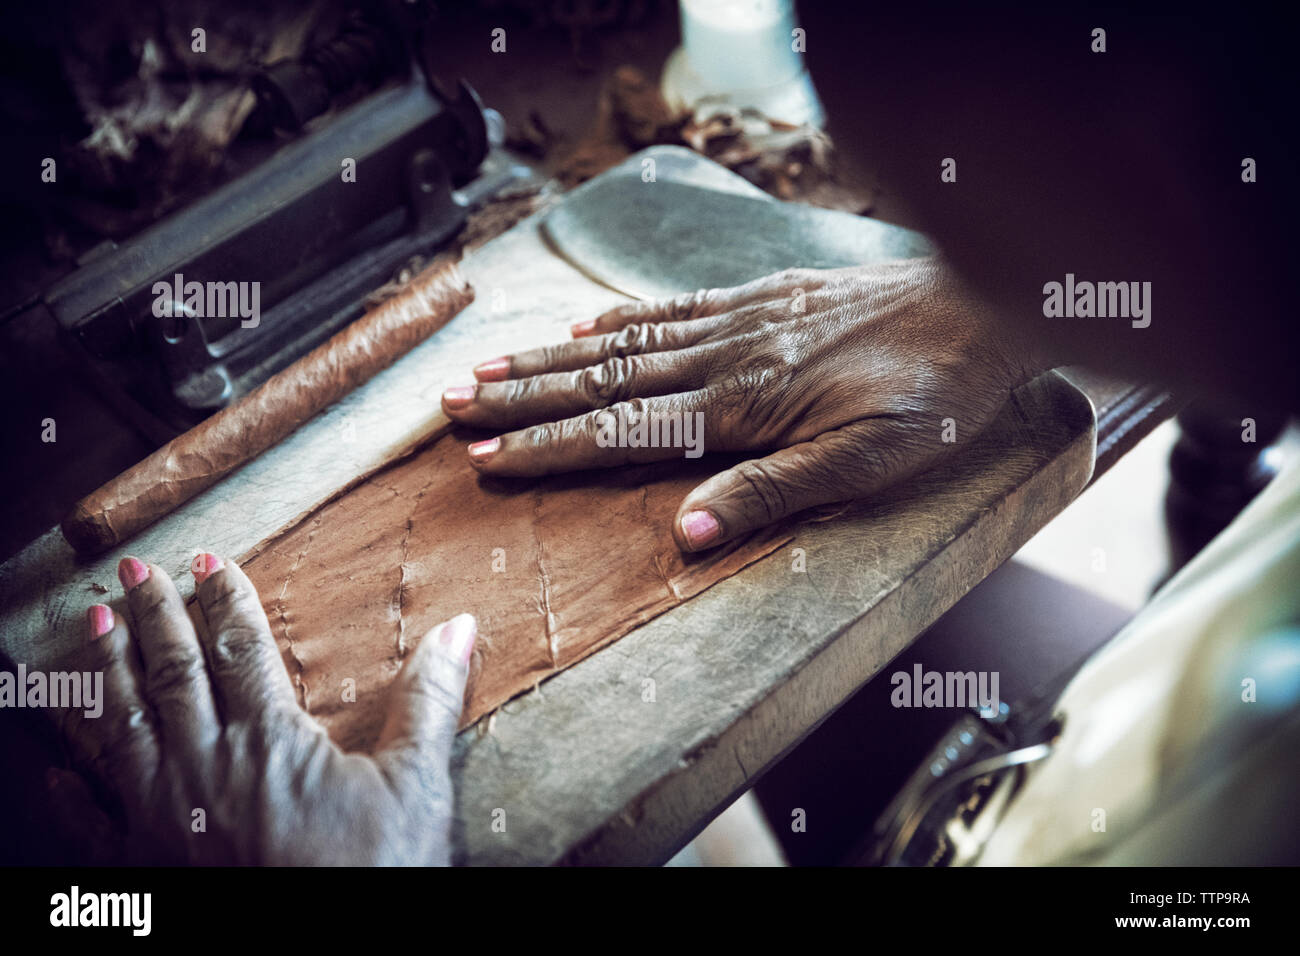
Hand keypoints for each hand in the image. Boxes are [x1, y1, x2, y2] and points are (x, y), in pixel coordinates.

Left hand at [56, 554, 473, 864]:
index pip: (241, 649)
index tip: (210, 562)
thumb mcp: (416, 786)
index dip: (225, 600)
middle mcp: (205, 767)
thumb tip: (458, 627)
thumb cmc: (375, 875)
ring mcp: (166, 817)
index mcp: (269, 740)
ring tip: (95, 628)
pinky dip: (67, 792)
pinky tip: (53, 766)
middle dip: (154, 616)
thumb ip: (429, 701)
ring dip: (109, 671)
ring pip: (125, 726)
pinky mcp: (146, 867)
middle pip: (173, 673)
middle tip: (134, 572)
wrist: (328, 953)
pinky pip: (92, 821)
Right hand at [442, 259, 1046, 550]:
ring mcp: (738, 323)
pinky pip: (671, 310)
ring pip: (623, 344)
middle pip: (603, 382)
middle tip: (454, 405)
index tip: (487, 454)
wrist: (982, 305)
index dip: (550, 446)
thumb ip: (771, 493)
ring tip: (490, 366)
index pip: (623, 432)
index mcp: (742, 407)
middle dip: (524, 397)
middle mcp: (724, 360)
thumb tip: (682, 534)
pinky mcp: (760, 300)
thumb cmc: (933, 393)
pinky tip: (582, 329)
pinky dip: (617, 321)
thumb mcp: (866, 463)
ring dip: (550, 360)